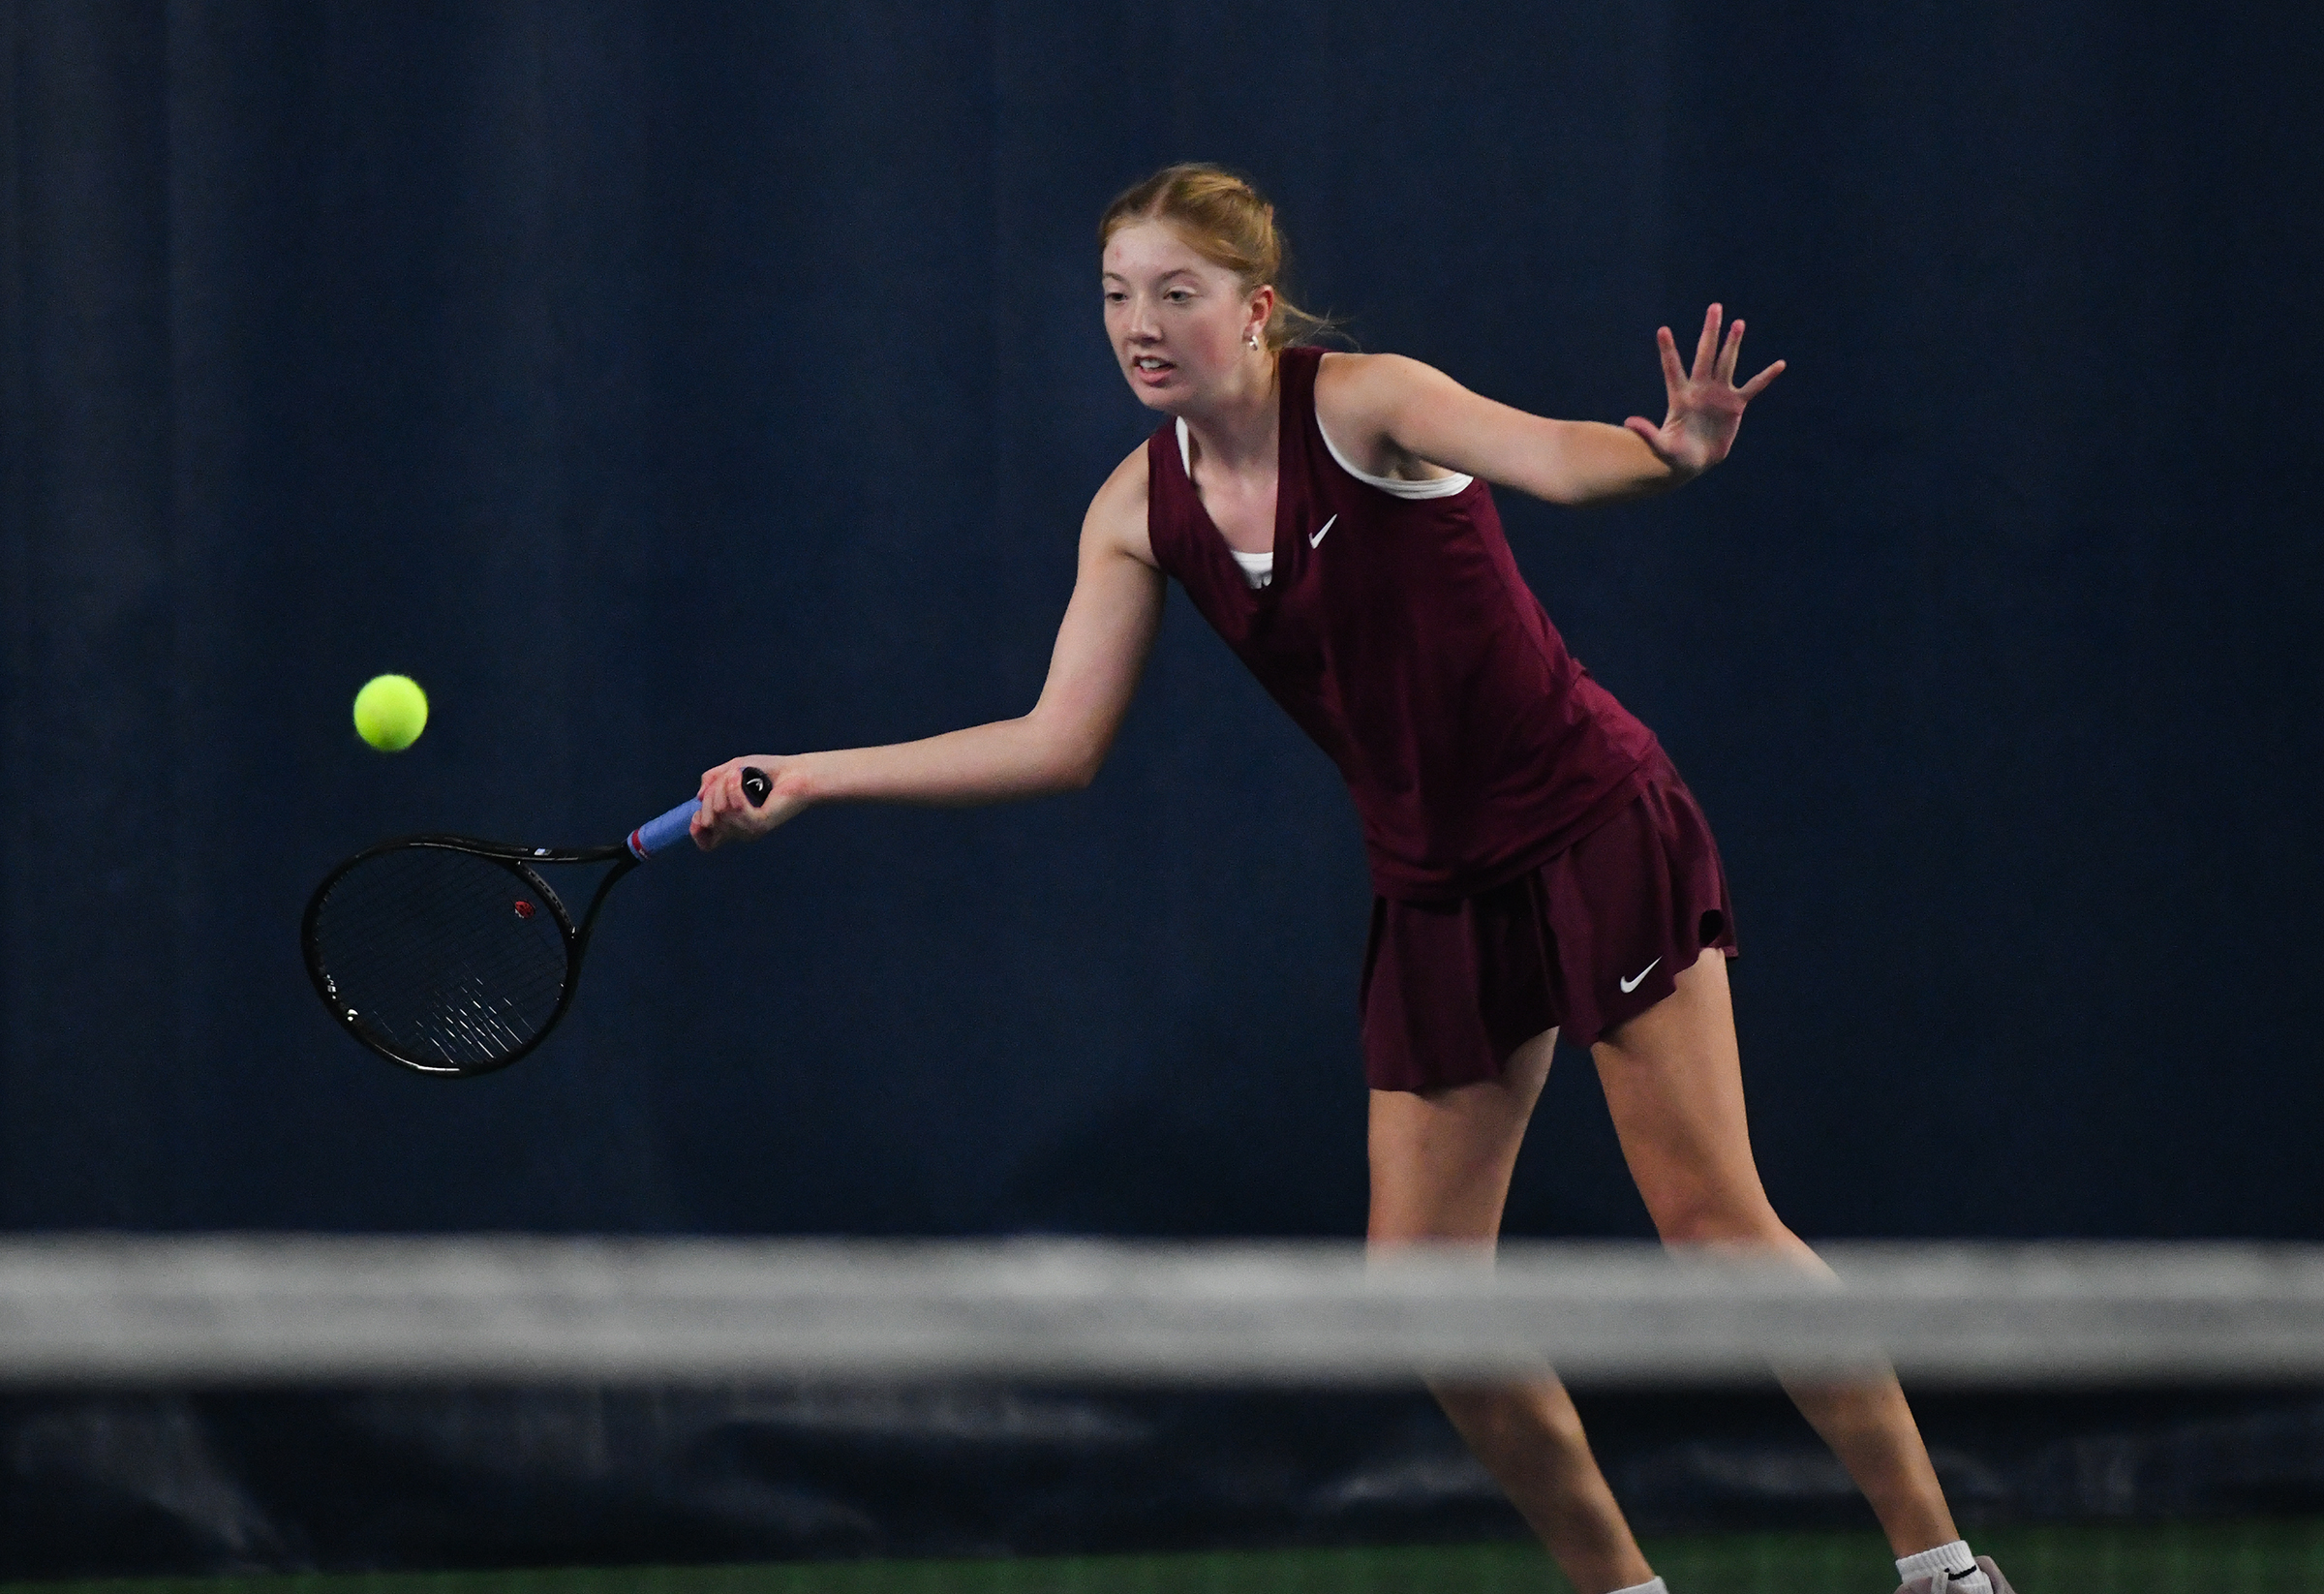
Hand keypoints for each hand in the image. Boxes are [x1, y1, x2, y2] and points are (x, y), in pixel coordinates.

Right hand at [691, 755, 810, 850]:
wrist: (797, 772)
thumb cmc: (769, 771)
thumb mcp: (732, 770)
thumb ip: (712, 781)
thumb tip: (699, 797)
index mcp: (733, 824)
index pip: (707, 843)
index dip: (696, 830)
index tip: (697, 815)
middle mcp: (740, 831)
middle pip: (708, 819)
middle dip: (713, 792)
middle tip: (732, 775)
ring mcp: (750, 830)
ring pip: (719, 811)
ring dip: (724, 786)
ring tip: (740, 773)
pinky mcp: (760, 824)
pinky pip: (734, 808)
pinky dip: (733, 787)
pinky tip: (740, 775)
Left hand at [1623, 304, 1784, 477]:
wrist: (1693, 462)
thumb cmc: (1674, 456)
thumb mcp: (1660, 447)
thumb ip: (1647, 433)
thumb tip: (1629, 422)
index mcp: (1680, 396)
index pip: (1672, 369)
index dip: (1668, 351)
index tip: (1662, 330)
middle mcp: (1700, 389)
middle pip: (1704, 355)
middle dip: (1710, 332)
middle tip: (1714, 307)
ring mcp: (1718, 394)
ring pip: (1727, 363)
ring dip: (1733, 343)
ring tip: (1738, 323)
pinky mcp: (1735, 405)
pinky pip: (1753, 387)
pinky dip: (1766, 377)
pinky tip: (1779, 365)